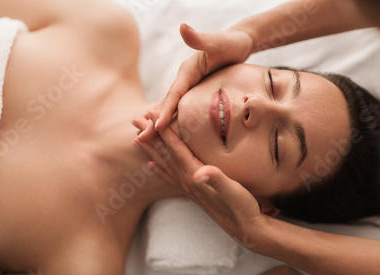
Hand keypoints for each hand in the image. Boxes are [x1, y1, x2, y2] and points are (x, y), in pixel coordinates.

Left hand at [132, 112, 268, 244]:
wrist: (245, 230)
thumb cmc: (241, 207)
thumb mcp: (232, 190)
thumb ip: (216, 179)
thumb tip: (200, 173)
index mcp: (194, 175)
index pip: (174, 148)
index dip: (162, 130)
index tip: (150, 114)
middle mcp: (187, 181)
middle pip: (163, 154)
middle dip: (149, 137)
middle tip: (134, 120)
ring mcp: (188, 188)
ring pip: (164, 164)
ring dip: (150, 151)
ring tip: (136, 140)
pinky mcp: (193, 193)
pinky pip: (171, 177)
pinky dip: (160, 170)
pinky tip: (152, 166)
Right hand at [139, 23, 253, 141]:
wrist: (240, 41)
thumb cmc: (232, 42)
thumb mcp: (217, 41)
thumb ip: (200, 38)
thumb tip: (182, 27)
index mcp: (187, 71)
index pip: (174, 94)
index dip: (165, 111)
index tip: (157, 127)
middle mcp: (184, 80)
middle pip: (167, 104)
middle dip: (153, 123)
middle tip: (139, 140)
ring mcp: (189, 87)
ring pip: (172, 109)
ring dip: (159, 124)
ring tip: (147, 141)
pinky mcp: (195, 92)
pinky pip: (182, 110)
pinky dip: (173, 121)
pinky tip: (169, 134)